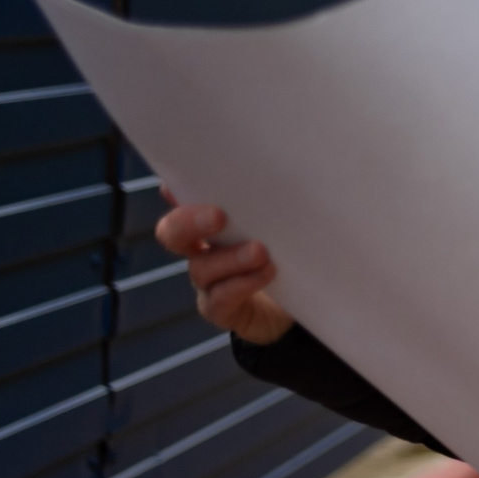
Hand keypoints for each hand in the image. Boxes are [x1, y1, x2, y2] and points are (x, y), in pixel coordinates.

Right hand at [154, 192, 295, 345]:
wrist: (305, 305)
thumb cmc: (295, 256)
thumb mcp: (288, 226)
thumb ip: (277, 204)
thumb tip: (292, 167)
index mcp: (214, 224)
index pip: (185, 201)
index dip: (176, 191)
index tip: (174, 181)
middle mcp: (203, 250)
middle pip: (173, 233)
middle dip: (189, 222)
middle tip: (218, 215)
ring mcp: (209, 282)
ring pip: (201, 267)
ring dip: (231, 257)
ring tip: (261, 251)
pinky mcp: (222, 310)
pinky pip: (220, 298)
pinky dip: (242, 284)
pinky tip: (266, 273)